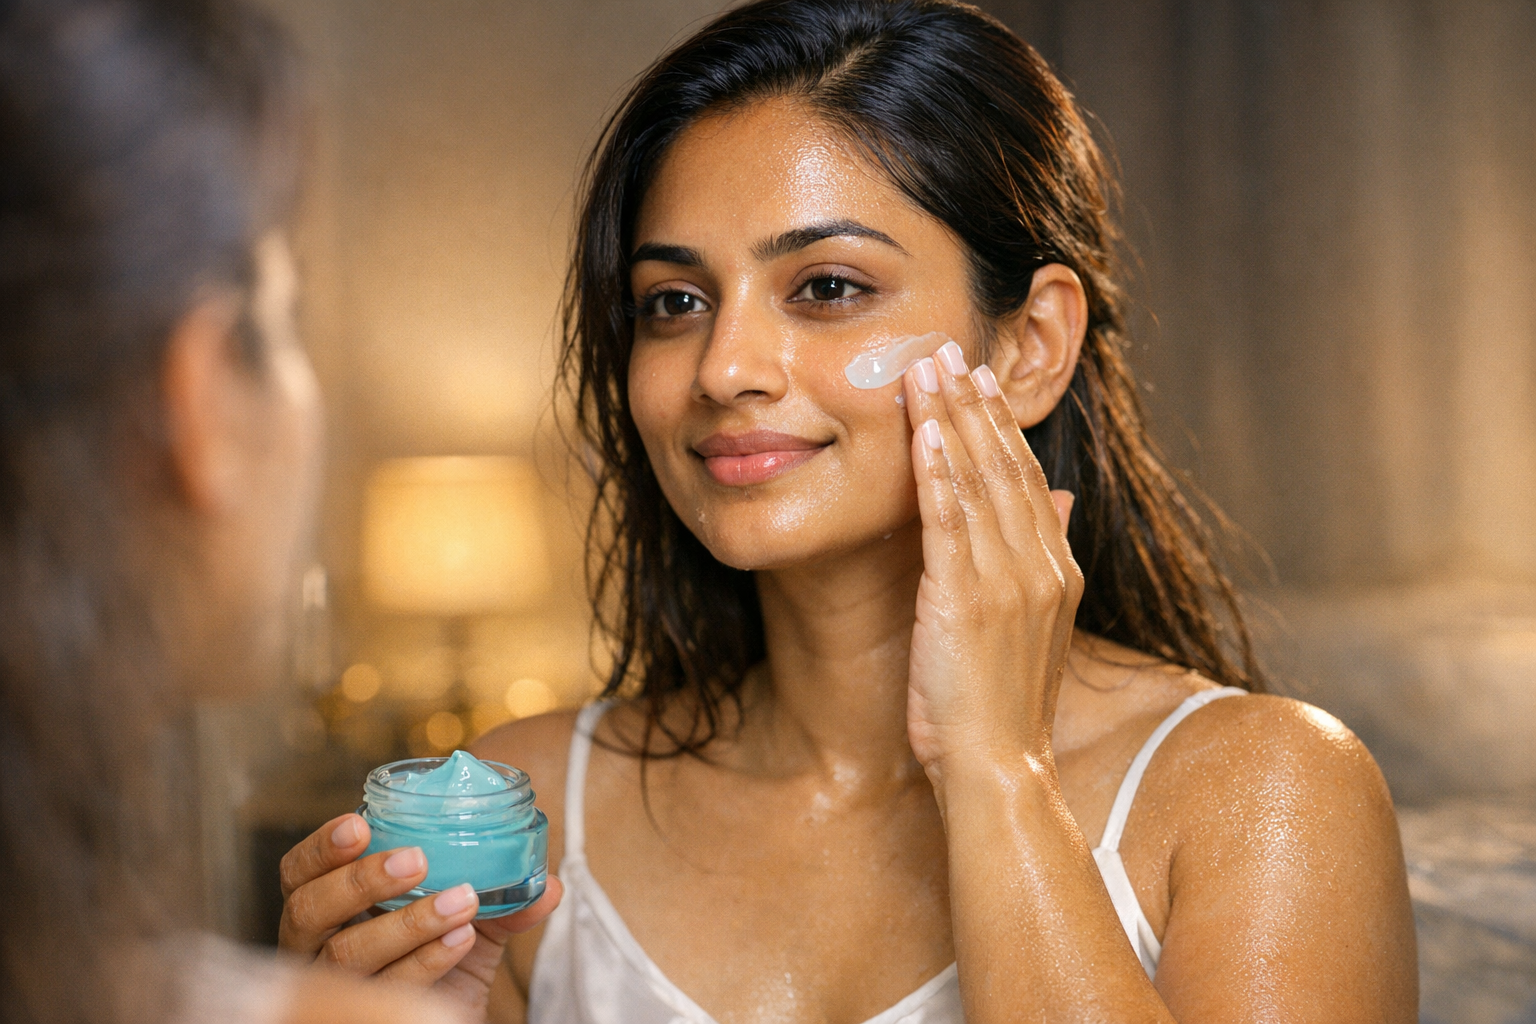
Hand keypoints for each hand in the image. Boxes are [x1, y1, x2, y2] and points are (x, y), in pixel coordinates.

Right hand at [278, 812, 562, 1017]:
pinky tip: (460, 940)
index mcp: (329, 911)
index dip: (321, 848)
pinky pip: (383, 994)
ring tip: (462, 900)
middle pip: (307, 911)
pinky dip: (426, 961)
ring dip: (408, 922)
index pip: (299, 874)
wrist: (440, 1023)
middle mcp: (316, 949)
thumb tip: (550, 884)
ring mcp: (335, 990)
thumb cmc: (443, 963)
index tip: (360, 823)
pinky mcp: (359, 1017)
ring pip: (347, 956)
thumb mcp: (469, 924)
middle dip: (360, 881)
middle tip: (415, 860)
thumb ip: (502, 900)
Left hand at [900, 339, 1082, 778]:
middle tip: (948, 350)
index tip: (978, 379)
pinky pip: (949, 519)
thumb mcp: (1031, 628)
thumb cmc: (1000, 708)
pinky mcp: (968, 598)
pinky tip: (919, 430)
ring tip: (927, 369)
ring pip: (977, 480)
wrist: (998, 768)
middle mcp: (1042, 566)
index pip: (1025, 478)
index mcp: (1057, 571)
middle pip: (1004, 464)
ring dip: (949, 418)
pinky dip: (936, 469)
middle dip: (974, 403)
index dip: (1000, 424)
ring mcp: (1009, 581)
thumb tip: (1057, 499)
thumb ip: (1042, 560)